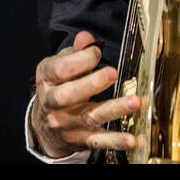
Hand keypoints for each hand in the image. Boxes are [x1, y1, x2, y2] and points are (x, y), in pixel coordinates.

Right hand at [31, 30, 140, 157]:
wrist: (44, 124)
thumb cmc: (58, 85)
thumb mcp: (59, 65)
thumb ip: (75, 51)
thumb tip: (86, 38)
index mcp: (47, 79)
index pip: (60, 69)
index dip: (80, 59)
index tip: (97, 52)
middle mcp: (52, 102)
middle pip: (68, 95)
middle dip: (91, 84)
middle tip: (113, 73)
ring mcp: (65, 123)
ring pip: (88, 117)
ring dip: (113, 109)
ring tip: (134, 102)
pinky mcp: (79, 139)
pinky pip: (98, 141)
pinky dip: (115, 141)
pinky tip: (131, 139)